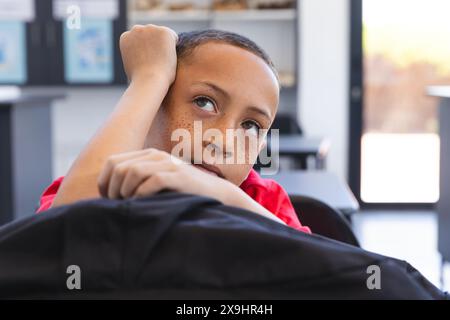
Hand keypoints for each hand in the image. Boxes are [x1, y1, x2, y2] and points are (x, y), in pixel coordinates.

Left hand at [97, 148, 232, 200]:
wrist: (215, 193)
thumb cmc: (183, 192)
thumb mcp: (157, 182)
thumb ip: (138, 181)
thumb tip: (109, 195)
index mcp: (148, 155)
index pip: (113, 162)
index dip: (104, 182)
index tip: (108, 200)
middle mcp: (156, 155)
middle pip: (119, 168)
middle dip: (113, 190)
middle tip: (118, 206)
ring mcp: (168, 164)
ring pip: (132, 173)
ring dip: (125, 193)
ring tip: (130, 206)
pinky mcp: (178, 175)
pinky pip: (151, 181)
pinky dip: (142, 195)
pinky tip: (144, 205)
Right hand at [119, 24, 177, 84]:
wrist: (148, 80)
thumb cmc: (140, 80)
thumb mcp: (130, 66)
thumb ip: (134, 56)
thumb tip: (139, 58)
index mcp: (126, 37)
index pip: (140, 39)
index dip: (147, 51)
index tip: (149, 62)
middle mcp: (136, 30)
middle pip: (151, 34)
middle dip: (155, 45)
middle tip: (158, 62)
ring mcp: (150, 29)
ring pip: (162, 35)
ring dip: (164, 45)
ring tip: (164, 61)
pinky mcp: (163, 31)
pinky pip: (173, 37)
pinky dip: (174, 46)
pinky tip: (171, 57)